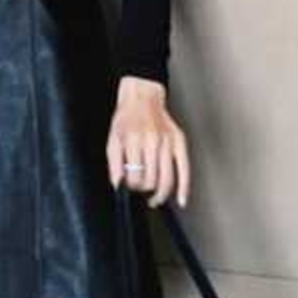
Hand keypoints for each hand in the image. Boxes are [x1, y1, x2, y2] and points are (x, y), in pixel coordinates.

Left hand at [106, 76, 189, 208]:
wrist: (142, 98)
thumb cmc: (126, 118)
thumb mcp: (113, 140)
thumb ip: (114, 165)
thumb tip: (118, 186)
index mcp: (134, 140)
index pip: (135, 176)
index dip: (131, 187)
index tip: (129, 187)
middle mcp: (153, 141)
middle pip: (152, 180)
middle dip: (144, 190)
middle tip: (140, 189)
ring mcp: (168, 141)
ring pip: (168, 179)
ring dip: (161, 195)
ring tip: (155, 199)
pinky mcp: (179, 141)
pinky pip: (185, 169)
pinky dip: (184, 187)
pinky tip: (181, 200)